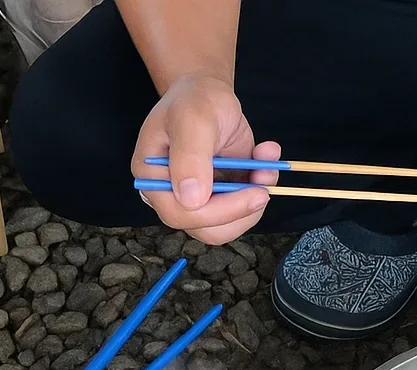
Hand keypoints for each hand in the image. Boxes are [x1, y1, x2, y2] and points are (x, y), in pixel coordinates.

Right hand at [131, 71, 281, 244]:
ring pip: (227, 225)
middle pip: (205, 228)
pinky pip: (242, 209)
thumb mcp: (193, 119)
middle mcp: (170, 194)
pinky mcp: (220, 196)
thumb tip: (191, 200)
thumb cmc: (195, 100)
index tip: (252, 194)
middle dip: (240, 212)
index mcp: (151, 177)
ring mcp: (196, 198)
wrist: (208, 93)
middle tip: (264, 189)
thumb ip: (190, 158)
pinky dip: (261, 187)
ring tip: (265, 167)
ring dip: (254, 203)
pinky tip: (264, 158)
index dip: (217, 212)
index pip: (178, 213)